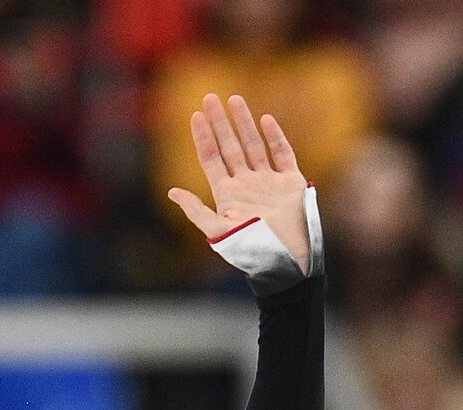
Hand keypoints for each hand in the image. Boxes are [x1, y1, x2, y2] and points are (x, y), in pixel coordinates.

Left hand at [166, 93, 308, 274]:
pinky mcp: (291, 183)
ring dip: (243, 123)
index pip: (211, 159)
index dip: (202, 137)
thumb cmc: (250, 250)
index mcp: (226, 194)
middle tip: (209, 97)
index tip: (194, 116)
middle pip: (229, 146)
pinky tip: (265, 119)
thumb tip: (171, 192)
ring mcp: (268, 182)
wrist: (286, 260)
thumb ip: (196, 211)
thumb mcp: (218, 232)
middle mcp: (245, 184)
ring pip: (253, 144)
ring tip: (233, 99)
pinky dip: (275, 136)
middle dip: (219, 122)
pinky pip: (282, 154)